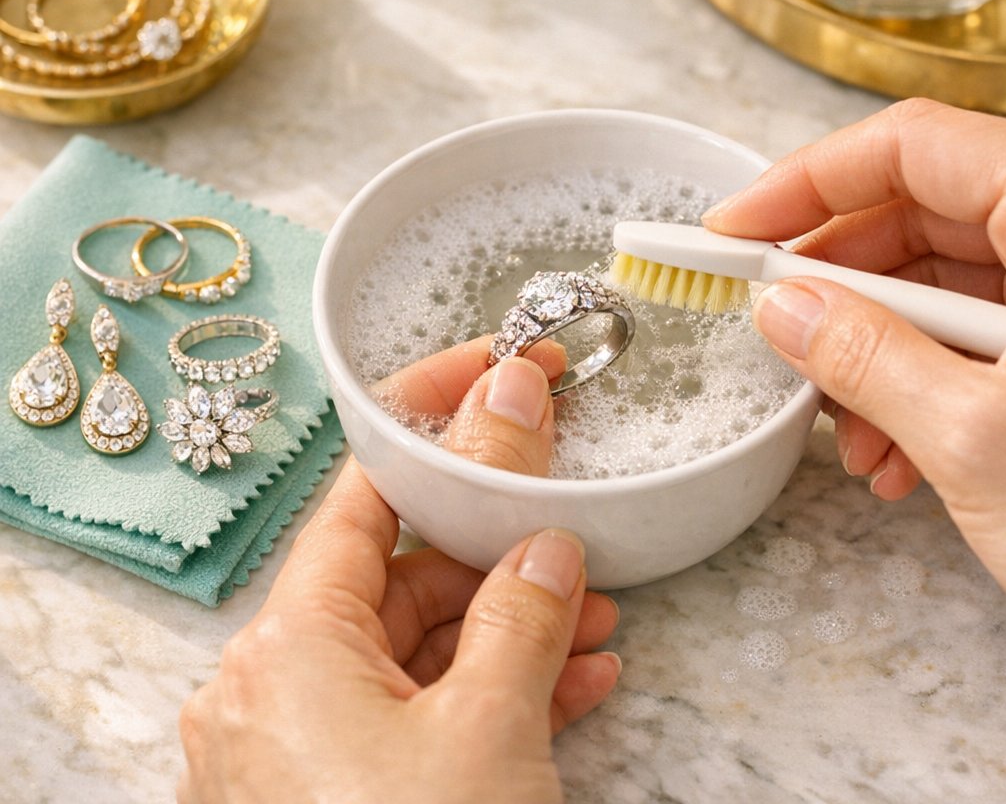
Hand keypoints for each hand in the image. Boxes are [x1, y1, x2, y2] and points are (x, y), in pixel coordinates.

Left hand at [178, 337, 620, 803]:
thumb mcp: (489, 735)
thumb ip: (520, 614)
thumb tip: (545, 534)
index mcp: (288, 648)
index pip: (364, 492)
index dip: (431, 424)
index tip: (490, 377)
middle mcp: (280, 688)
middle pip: (400, 575)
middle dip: (497, 552)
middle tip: (569, 520)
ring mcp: (309, 746)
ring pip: (422, 650)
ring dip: (511, 627)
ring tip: (592, 610)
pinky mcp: (344, 792)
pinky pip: (422, 714)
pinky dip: (494, 693)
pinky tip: (573, 679)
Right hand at [702, 98, 1005, 607]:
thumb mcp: (977, 439)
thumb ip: (865, 357)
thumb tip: (781, 306)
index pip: (912, 146)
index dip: (806, 181)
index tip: (735, 230)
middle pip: (917, 215)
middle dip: (836, 286)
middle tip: (776, 333)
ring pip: (938, 284)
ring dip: (870, 353)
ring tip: (848, 434)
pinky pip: (970, 336)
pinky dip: (916, 384)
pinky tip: (896, 454)